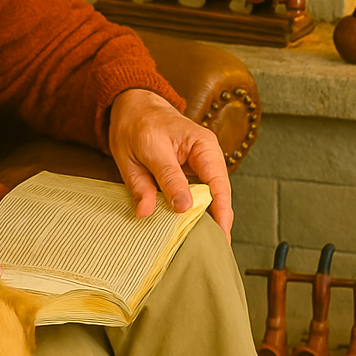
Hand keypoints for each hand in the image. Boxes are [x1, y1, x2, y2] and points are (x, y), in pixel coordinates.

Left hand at [108, 89, 232, 240]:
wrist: (135, 106)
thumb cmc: (135, 125)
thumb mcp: (135, 154)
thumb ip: (144, 183)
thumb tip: (148, 212)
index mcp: (199, 143)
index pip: (216, 183)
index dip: (219, 211)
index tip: (219, 234)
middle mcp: (207, 152)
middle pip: (220, 192)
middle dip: (218, 220)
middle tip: (216, 248)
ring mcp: (203, 161)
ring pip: (212, 195)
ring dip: (209, 217)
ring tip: (208, 244)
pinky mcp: (196, 170)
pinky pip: (202, 192)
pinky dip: (198, 210)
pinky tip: (194, 228)